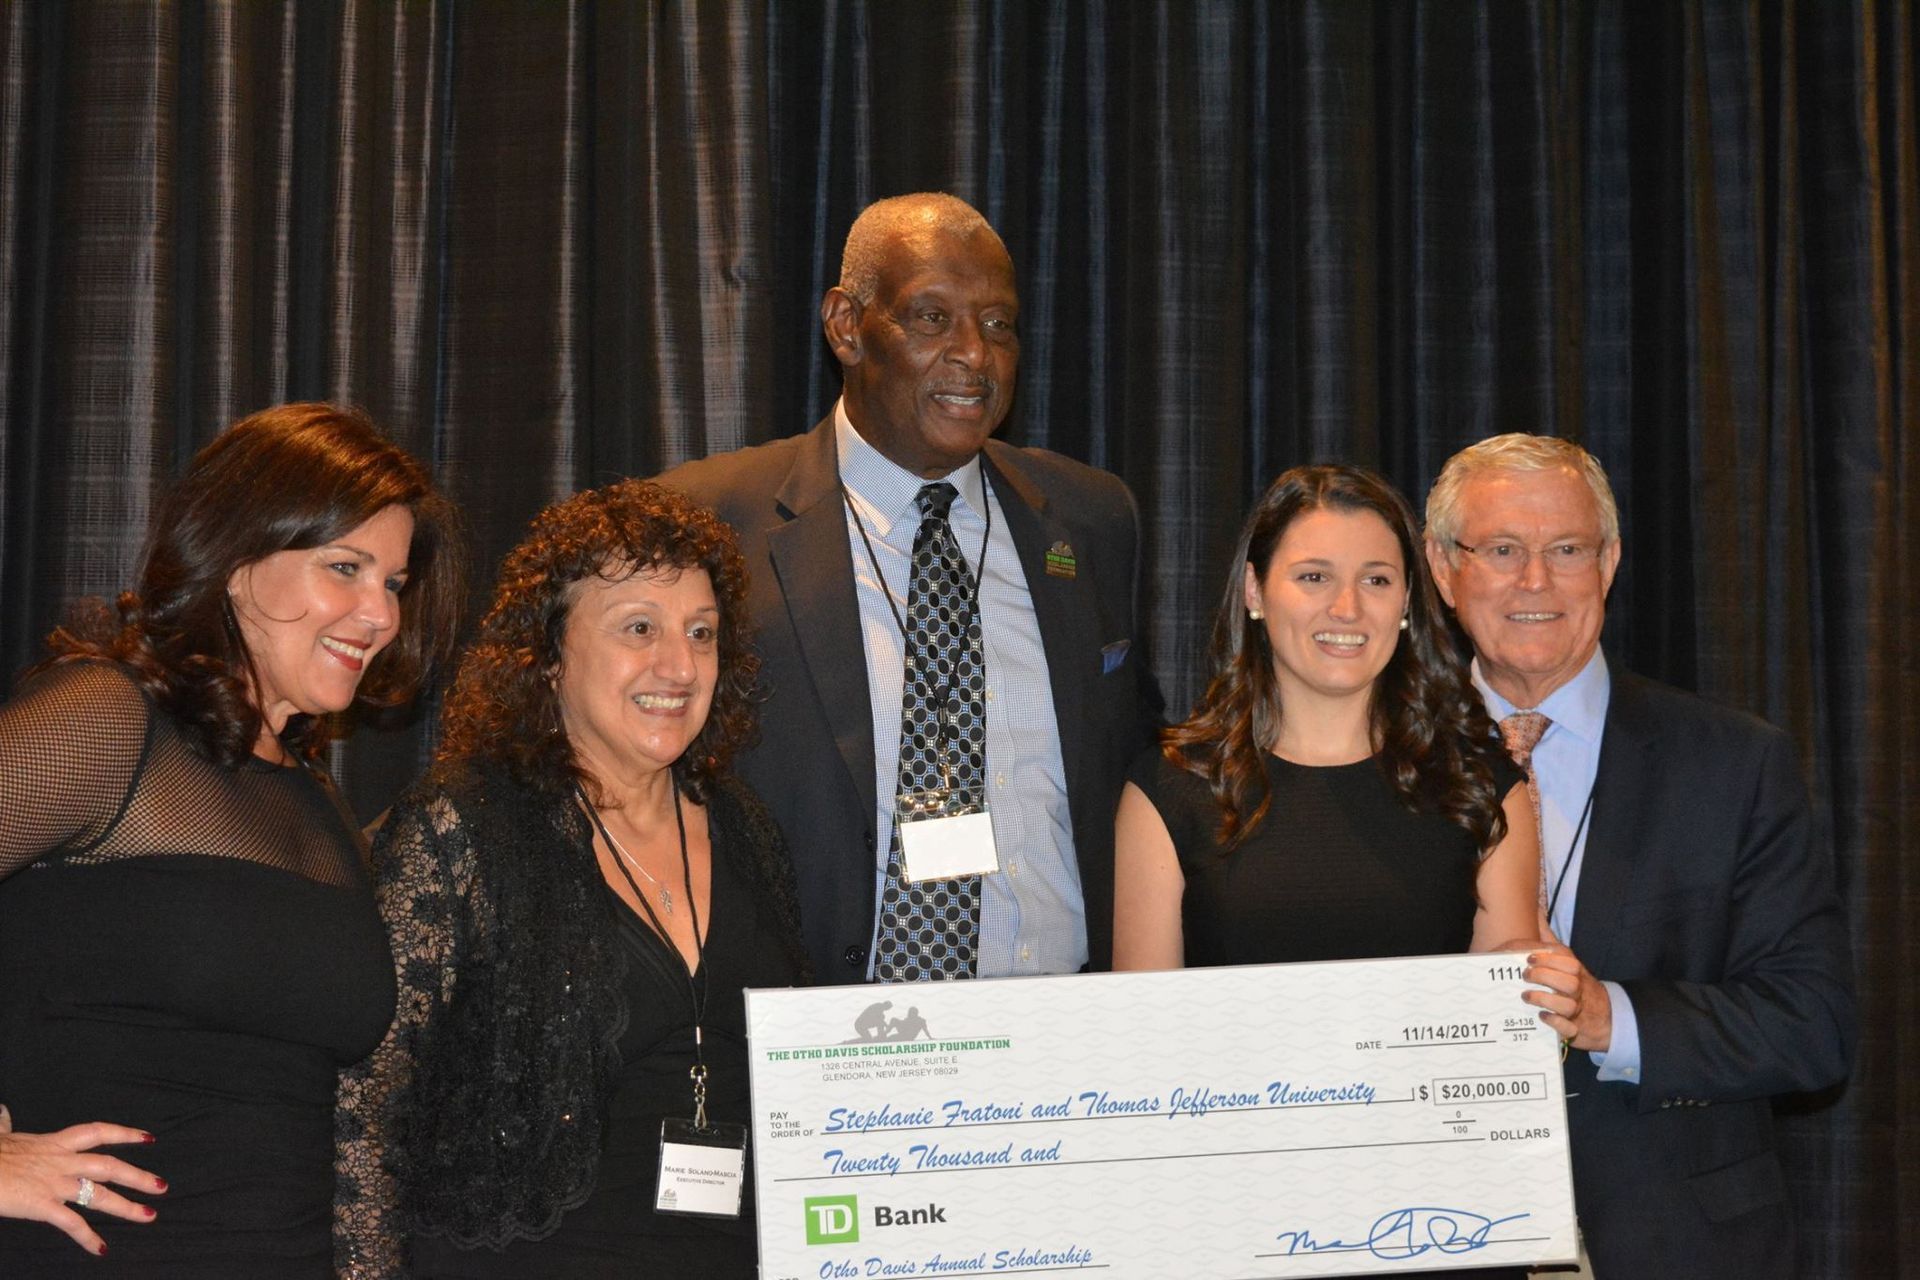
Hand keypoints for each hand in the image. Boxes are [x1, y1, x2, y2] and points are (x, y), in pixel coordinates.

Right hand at [0, 1104, 165, 1255]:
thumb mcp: (2, 1135)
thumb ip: (7, 1125)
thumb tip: (4, 1112)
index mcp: (55, 1143)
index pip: (98, 1133)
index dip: (125, 1134)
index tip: (148, 1138)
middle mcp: (62, 1161)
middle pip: (110, 1166)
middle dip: (138, 1177)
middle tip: (161, 1186)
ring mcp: (54, 1184)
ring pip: (99, 1194)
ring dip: (126, 1207)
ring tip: (149, 1215)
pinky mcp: (42, 1205)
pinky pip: (71, 1222)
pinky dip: (87, 1237)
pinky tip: (101, 1248)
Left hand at [1521, 942, 1612, 1052]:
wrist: (1602, 1016)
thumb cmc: (1575, 984)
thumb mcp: (1566, 961)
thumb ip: (1551, 941)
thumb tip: (1538, 912)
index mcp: (1576, 972)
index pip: (1568, 962)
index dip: (1548, 959)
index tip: (1529, 958)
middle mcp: (1578, 990)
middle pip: (1569, 982)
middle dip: (1545, 977)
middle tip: (1525, 976)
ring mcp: (1577, 1010)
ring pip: (1568, 1006)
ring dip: (1545, 1000)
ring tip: (1526, 996)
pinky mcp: (1574, 1029)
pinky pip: (1569, 1029)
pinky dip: (1555, 1023)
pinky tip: (1541, 1017)